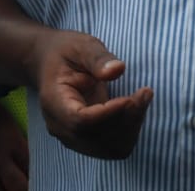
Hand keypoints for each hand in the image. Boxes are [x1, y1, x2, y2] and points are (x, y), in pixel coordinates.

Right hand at [30, 31, 151, 159]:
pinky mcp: (86, 140)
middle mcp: (60, 126)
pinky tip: (136, 109)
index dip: (109, 113)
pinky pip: (112, 147)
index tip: (130, 98)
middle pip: (96, 138)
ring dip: (131, 127)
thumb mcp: (80, 46)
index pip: (80, 121)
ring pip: (107, 148)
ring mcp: (72, 137)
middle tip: (145, 92)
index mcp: (54, 101)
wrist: (50, 64)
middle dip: (126, 119)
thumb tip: (117, 70)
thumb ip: (98, 58)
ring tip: (143, 98)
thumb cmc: (66, 52)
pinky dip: (129, 132)